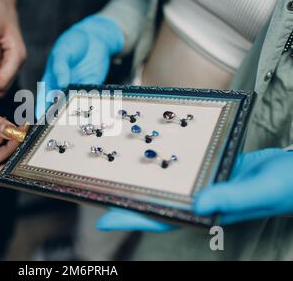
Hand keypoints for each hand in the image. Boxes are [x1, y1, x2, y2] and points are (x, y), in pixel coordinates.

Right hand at [36, 15, 123, 118]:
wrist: (95, 38)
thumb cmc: (73, 43)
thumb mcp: (63, 51)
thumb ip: (60, 67)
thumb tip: (60, 84)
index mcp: (50, 81)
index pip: (42, 100)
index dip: (40, 112)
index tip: (40, 123)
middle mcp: (62, 90)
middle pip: (57, 108)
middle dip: (57, 118)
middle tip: (58, 125)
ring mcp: (77, 91)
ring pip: (74, 108)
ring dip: (74, 115)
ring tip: (73, 122)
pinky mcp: (91, 90)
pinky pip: (90, 101)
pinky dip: (90, 107)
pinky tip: (90, 111)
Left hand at [96, 148, 292, 230]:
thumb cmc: (285, 186)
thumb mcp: (258, 189)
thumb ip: (231, 198)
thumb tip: (199, 204)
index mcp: (208, 212)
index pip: (163, 219)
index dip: (133, 219)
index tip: (103, 219)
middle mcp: (200, 200)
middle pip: (157, 203)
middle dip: (129, 200)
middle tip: (99, 190)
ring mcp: (204, 185)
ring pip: (167, 186)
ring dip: (144, 182)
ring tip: (117, 171)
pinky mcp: (210, 170)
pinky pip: (180, 169)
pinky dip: (164, 165)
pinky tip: (151, 154)